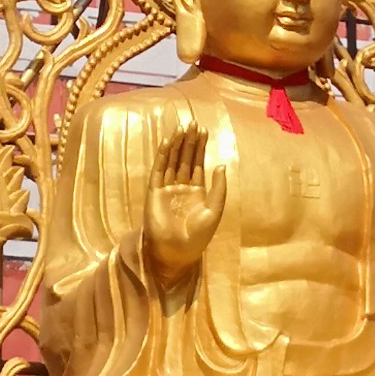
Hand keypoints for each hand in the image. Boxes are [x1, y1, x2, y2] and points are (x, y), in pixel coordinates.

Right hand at [143, 123, 226, 285]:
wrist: (177, 252)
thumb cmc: (198, 236)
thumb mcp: (214, 210)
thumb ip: (219, 188)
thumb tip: (220, 165)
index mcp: (197, 192)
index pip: (197, 164)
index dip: (200, 148)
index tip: (203, 130)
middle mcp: (181, 187)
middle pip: (185, 159)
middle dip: (189, 141)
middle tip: (193, 123)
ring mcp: (167, 189)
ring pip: (172, 161)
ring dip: (177, 145)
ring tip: (182, 127)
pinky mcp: (154, 192)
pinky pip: (159, 170)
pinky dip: (163, 156)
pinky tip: (168, 142)